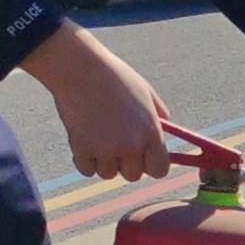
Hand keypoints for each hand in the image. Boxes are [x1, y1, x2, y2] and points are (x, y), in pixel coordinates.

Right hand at [22, 23, 171, 181]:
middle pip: (133, 175)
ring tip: (98, 135)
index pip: (160, 170)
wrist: (80, 68)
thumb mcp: (146, 93)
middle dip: (125, 163)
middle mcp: (131, 145)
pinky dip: (84, 159)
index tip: (144, 159)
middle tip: (116, 143)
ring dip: (103, 161)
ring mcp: (106, 149)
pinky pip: (86, 170)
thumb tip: (165, 133)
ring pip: (108, 174)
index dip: (152, 166)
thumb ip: (158, 116)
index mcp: (151, 132)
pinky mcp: (81, 150)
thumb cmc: (114, 77)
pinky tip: (84, 138)